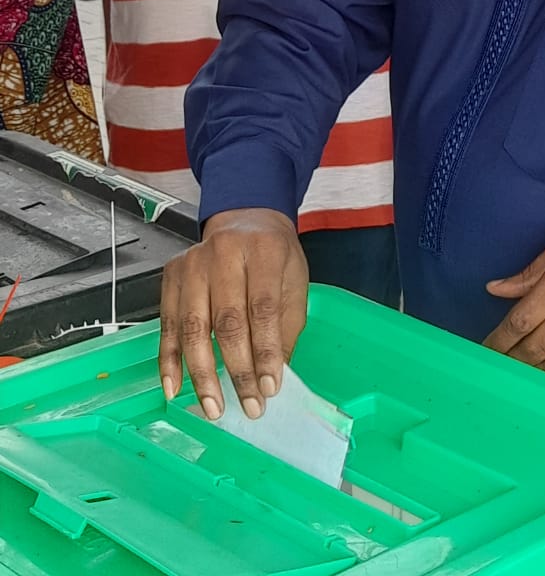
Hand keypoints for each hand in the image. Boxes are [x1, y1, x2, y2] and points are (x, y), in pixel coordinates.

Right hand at [159, 208, 307, 420]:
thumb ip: (285, 326)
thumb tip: (273, 377)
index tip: (270, 387)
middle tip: (248, 405)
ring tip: (214, 406)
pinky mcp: (171, 276)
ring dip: (202, 374)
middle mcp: (224, 253)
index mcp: (263, 250)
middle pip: (227, 320)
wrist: (245, 220)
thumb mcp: (294, 281)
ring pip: (193, 327)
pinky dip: (169, 360)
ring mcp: (192, 264)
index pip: (262, 308)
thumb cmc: (274, 254)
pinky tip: (175, 387)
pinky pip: (167, 325)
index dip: (265, 351)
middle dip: (237, 370)